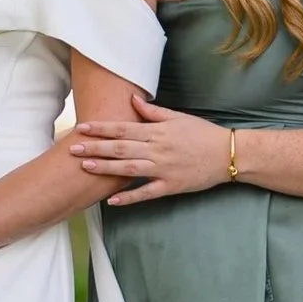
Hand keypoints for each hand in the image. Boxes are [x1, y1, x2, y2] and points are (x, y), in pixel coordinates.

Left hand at [70, 91, 233, 206]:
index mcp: (158, 132)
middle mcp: (157, 150)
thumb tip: (132, 100)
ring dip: (106, 169)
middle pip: (121, 148)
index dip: (101, 128)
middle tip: (73, 149)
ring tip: (85, 167)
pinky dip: (129, 197)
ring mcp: (163, 169)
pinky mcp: (171, 186)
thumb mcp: (179, 117)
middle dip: (95, 148)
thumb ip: (154, 112)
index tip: (82, 128)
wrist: (228, 154)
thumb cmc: (203, 134)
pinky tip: (112, 201)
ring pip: (129, 169)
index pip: (124, 128)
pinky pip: (146, 193)